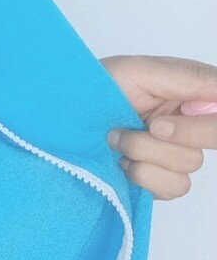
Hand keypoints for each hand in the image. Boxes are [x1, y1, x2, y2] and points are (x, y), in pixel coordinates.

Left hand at [101, 55, 216, 199]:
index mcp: (190, 92)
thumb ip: (187, 77)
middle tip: (149, 126)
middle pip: (215, 137)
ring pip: (189, 164)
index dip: (203, 124)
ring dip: (146, 152)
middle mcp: (188, 123)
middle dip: (177, 135)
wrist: (58, 118)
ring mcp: (174, 153)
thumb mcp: (138, 71)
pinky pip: (172, 187)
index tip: (165, 120)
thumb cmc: (93, 88)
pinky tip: (121, 163)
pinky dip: (143, 176)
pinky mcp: (160, 180)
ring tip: (118, 139)